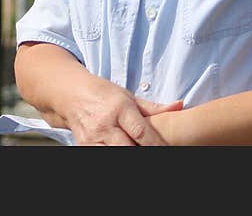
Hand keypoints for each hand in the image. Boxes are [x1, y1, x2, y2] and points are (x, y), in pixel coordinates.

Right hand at [60, 76, 182, 145]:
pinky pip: (102, 156)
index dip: (156, 145)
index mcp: (119, 107)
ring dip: (128, 152)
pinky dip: (114, 155)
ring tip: (138, 149)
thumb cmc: (104, 94)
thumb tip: (180, 105)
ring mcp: (93, 138)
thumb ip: (154, 107)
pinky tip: (122, 149)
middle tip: (157, 152)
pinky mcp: (84, 146)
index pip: (141, 132)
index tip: (169, 149)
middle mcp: (105, 124)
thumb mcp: (129, 96)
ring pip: (115, 155)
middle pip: (128, 148)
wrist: (71, 95)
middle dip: (143, 152)